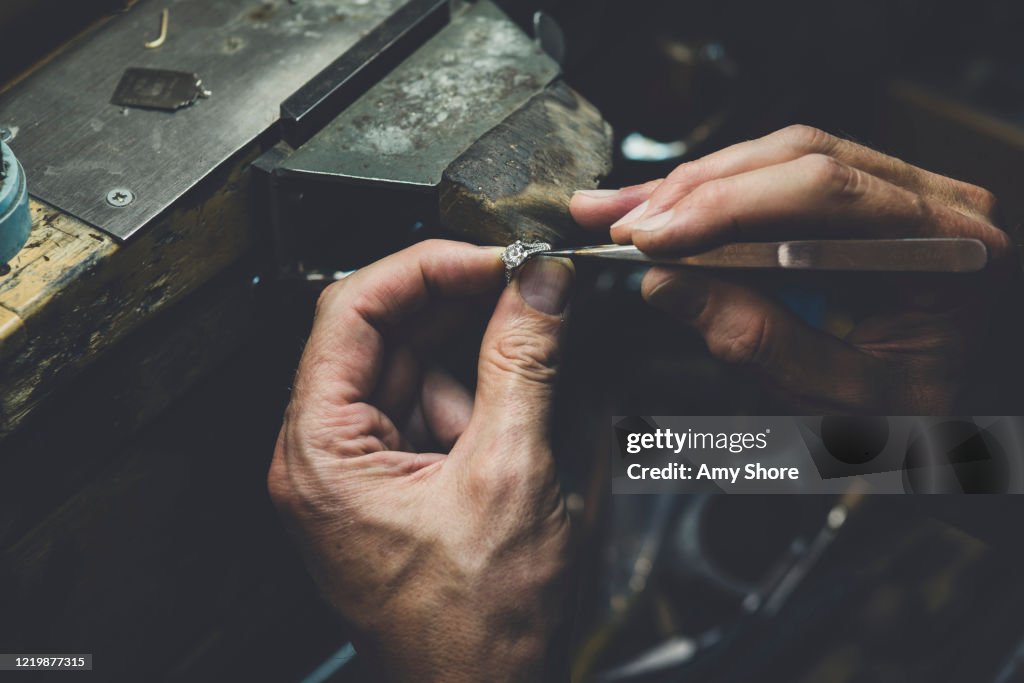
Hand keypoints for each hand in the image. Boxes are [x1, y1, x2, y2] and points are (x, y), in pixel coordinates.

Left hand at [268, 240, 574, 680]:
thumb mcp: (511, 475)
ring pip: (414, 367)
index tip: (491, 257)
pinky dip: (478, 395)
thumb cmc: (476, 629)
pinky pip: (432, 409)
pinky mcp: (397, 481)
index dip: (426, 268)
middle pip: (383, 334)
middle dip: (459, 304)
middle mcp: (326, 454)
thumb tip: (540, 287)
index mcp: (322, 451)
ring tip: (531, 357)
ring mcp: (362, 468)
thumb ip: (524, 365)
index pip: (353, 311)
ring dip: (476, 353)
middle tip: (526, 286)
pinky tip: (516, 408)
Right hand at [571, 125, 1016, 412]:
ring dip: (688, 189)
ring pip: (774, 159)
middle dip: (694, 192)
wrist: (957, 422)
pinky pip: (773, 181)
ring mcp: (897, 194)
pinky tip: (657, 208)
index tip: (652, 239)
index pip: (825, 194)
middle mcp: (931, 202)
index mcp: (949, 249)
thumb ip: (762, 341)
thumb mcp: (848, 401)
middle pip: (794, 159)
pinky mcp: (858, 203)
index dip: (725, 208)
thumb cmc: (923, 420)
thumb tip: (667, 284)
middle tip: (620, 225)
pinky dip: (709, 199)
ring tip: (616, 212)